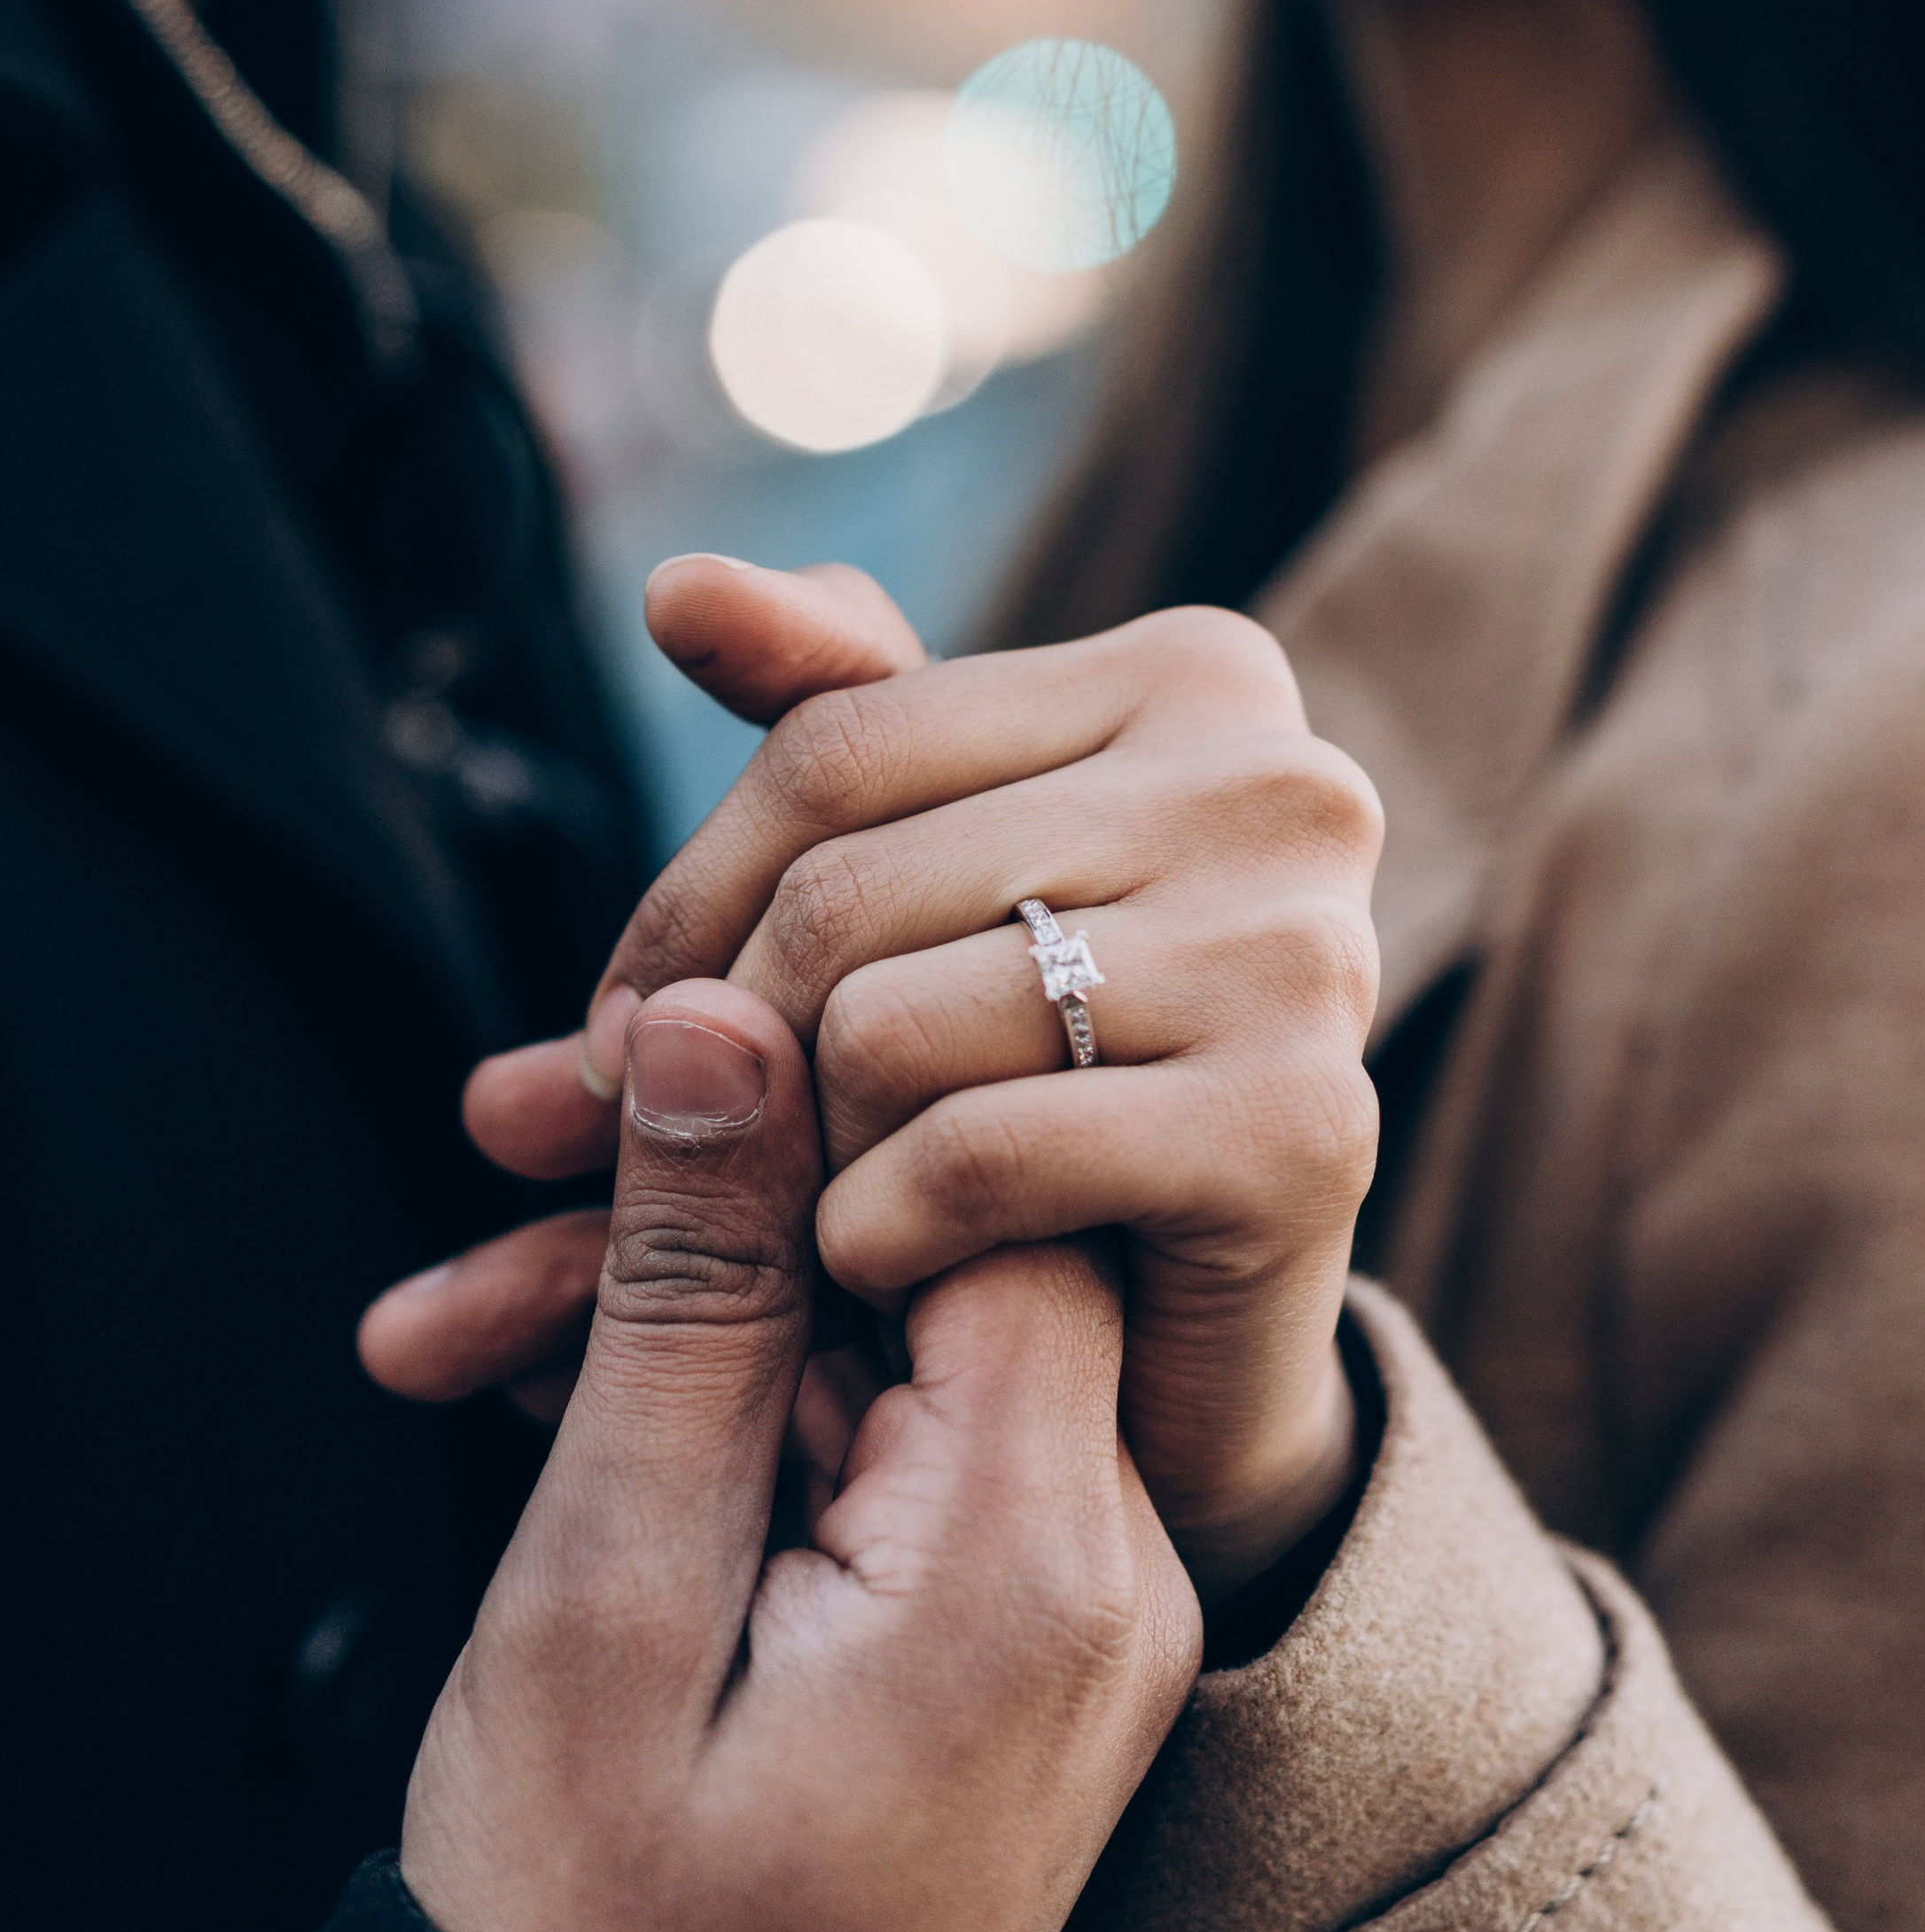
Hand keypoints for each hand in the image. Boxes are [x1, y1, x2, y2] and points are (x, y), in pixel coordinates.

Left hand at [365, 557, 1384, 1598]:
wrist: (1198, 1347)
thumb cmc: (1044, 1076)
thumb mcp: (942, 867)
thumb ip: (824, 711)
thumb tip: (669, 584)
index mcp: (1195, 674)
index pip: (836, 743)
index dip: (683, 900)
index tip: (609, 1030)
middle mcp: (1278, 780)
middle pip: (846, 888)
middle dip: (715, 1046)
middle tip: (655, 1156)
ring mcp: (1307, 951)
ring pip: (886, 1022)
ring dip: (799, 1158)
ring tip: (806, 1206)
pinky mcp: (1300, 1129)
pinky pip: (972, 1153)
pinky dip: (876, 1234)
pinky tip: (879, 1270)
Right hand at [401, 977, 1198, 1931]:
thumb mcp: (608, 1590)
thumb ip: (687, 1290)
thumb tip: (724, 1019)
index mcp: (1041, 1558)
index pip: (999, 1187)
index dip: (818, 1094)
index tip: (632, 1068)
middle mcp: (1103, 1580)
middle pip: (927, 1258)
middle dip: (702, 1208)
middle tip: (497, 1151)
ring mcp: (1058, 1632)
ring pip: (875, 1356)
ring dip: (671, 1325)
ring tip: (452, 1326)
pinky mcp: (997, 1668)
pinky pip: (875, 1467)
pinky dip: (721, 1432)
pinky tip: (544, 1397)